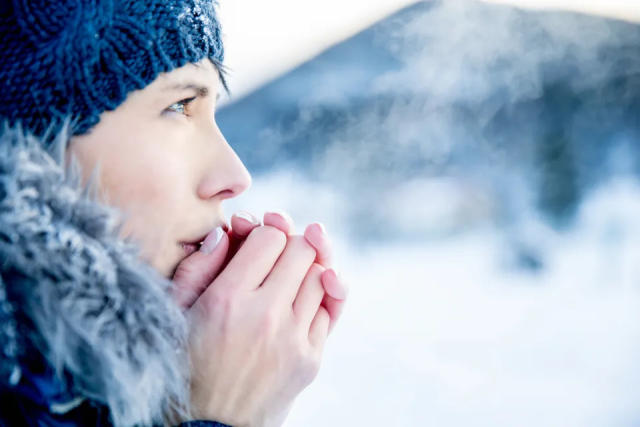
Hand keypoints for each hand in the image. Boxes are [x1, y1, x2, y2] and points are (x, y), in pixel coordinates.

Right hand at [170, 212, 347, 425]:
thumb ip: (197, 266)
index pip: (271, 237)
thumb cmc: (184, 365)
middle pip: (303, 249)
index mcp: (226, 300)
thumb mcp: (174, 313)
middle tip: (276, 252)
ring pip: (322, 275)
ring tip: (289, 274)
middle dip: (290, 243)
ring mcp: (293, 340)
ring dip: (307, 267)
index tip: (254, 242)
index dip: (264, 232)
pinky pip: (330, 308)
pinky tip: (305, 295)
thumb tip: (227, 232)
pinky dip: (321, 295)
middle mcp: (265, 317)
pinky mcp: (310, 360)